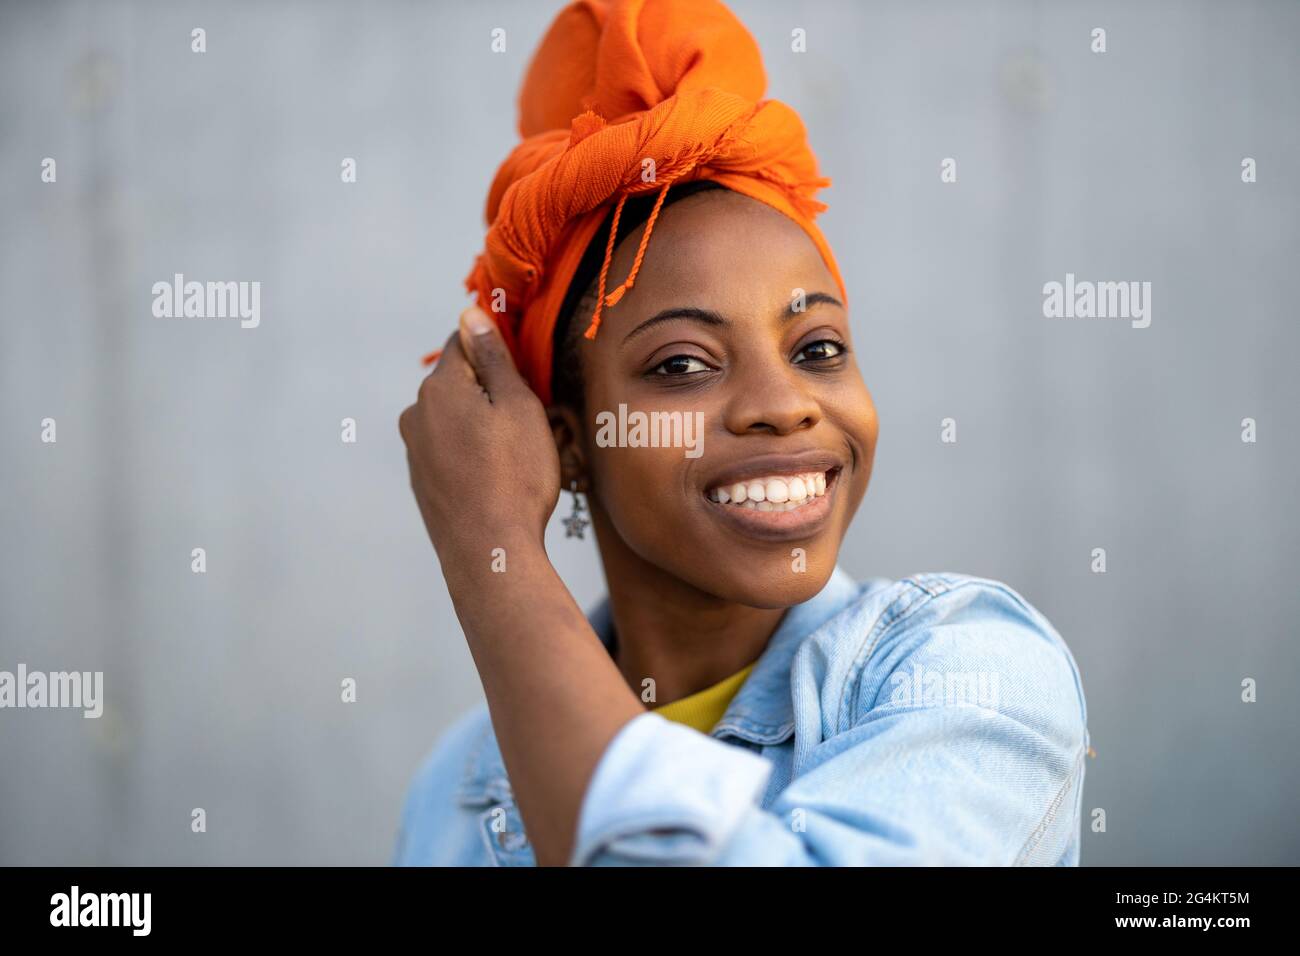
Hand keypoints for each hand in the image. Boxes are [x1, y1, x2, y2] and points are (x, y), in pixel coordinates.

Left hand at [399, 306, 559, 568]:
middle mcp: (416, 413)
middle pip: (459, 382)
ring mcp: (414, 450)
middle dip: (491, 392)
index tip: (523, 375)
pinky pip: (449, 450)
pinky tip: (496, 479)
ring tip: (515, 458)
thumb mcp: (518, 406)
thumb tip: (470, 314)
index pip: (464, 342)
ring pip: (454, 418)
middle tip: (528, 423)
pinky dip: (471, 454)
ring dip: (482, 425)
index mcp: (439, 387)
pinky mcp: (421, 481)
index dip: (497, 352)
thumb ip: (493, 357)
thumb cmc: (515, 476)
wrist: (489, 551)